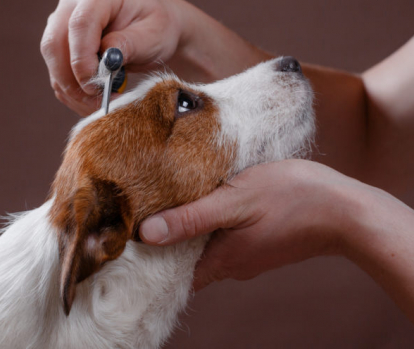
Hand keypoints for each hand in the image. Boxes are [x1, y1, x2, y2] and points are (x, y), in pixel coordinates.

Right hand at [40, 0, 183, 115]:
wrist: (154, 29)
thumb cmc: (157, 28)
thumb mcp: (154, 36)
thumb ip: (129, 44)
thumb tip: (106, 58)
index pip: (79, 24)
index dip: (82, 58)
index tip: (96, 85)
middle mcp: (74, 2)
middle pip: (55, 44)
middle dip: (74, 81)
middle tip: (99, 104)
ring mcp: (62, 22)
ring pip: (53, 63)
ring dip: (73, 92)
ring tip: (102, 106)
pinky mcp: (60, 44)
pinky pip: (57, 74)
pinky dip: (73, 94)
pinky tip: (94, 103)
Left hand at [139, 159, 383, 290]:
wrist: (343, 209)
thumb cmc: (291, 199)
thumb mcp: (234, 200)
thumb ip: (191, 218)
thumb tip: (146, 234)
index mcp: (221, 259)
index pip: (173, 273)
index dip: (150, 261)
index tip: (130, 243)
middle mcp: (232, 264)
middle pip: (188, 260)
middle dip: (167, 241)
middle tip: (146, 214)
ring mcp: (247, 254)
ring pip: (207, 247)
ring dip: (190, 229)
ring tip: (172, 203)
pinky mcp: (259, 241)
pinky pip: (226, 237)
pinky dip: (211, 224)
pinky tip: (209, 201)